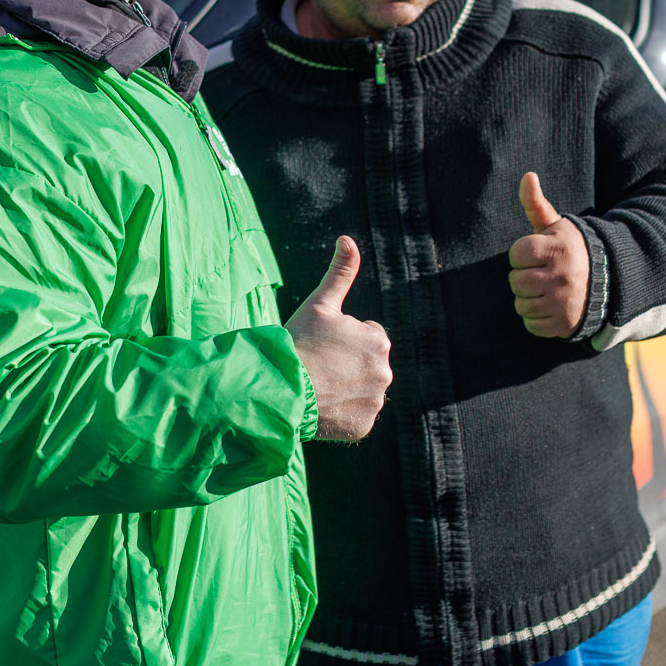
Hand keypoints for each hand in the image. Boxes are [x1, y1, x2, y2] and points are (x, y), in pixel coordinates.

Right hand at [286, 236, 393, 440]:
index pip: (366, 337)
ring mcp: (375, 402)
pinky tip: (322, 405)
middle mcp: (385, 372)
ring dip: (344, 388)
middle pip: (365, 364)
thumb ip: (340, 272)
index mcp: (379, 339)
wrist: (281, 388)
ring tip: (318, 385)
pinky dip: (342, 412)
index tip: (321, 345)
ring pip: (360, 390)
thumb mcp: (319, 304)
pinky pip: (355, 416)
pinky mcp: (364, 426)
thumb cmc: (298, 342)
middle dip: (346, 364)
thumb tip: (348, 239)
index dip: (340, 340)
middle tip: (318, 366)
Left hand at [509, 172, 589, 338]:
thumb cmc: (571, 250)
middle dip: (524, 276)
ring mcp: (563, 302)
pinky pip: (531, 325)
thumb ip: (536, 204)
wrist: (608, 281)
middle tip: (541, 273)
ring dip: (528, 298)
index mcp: (557, 250)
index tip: (535, 254)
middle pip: (516, 281)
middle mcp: (561, 277)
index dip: (521, 254)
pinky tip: (550, 306)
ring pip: (521, 305)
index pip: (517, 254)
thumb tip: (528, 175)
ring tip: (545, 289)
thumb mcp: (556, 226)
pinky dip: (536, 318)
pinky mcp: (564, 324)